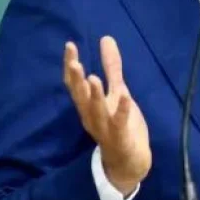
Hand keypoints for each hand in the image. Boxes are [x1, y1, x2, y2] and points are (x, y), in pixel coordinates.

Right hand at [63, 36, 150, 195]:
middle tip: (74, 62)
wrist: (129, 161)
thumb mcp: (117, 92)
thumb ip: (112, 67)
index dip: (71, 66)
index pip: (75, 84)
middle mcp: (92, 116)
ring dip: (94, 96)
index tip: (70, 46)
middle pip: (80, 97)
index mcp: (89, 106)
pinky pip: (120, 124)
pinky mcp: (120, 137)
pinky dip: (122, 110)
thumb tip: (106, 38)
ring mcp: (105, 128)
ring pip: (96, 112)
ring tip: (92, 78)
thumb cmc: (120, 124)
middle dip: (76, 80)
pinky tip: (125, 96)